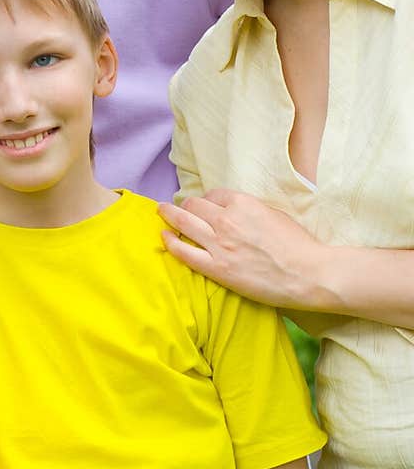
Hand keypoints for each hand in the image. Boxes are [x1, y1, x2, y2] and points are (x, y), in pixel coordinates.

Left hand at [157, 188, 321, 309]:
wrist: (308, 274)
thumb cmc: (298, 245)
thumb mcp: (274, 214)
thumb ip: (250, 210)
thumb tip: (236, 211)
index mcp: (243, 203)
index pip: (214, 195)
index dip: (207, 199)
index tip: (204, 204)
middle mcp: (226, 220)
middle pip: (195, 206)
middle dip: (185, 204)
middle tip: (177, 205)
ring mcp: (219, 244)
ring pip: (185, 223)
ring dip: (170, 215)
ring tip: (161, 212)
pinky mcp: (217, 268)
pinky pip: (185, 252)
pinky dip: (171, 243)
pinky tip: (164, 237)